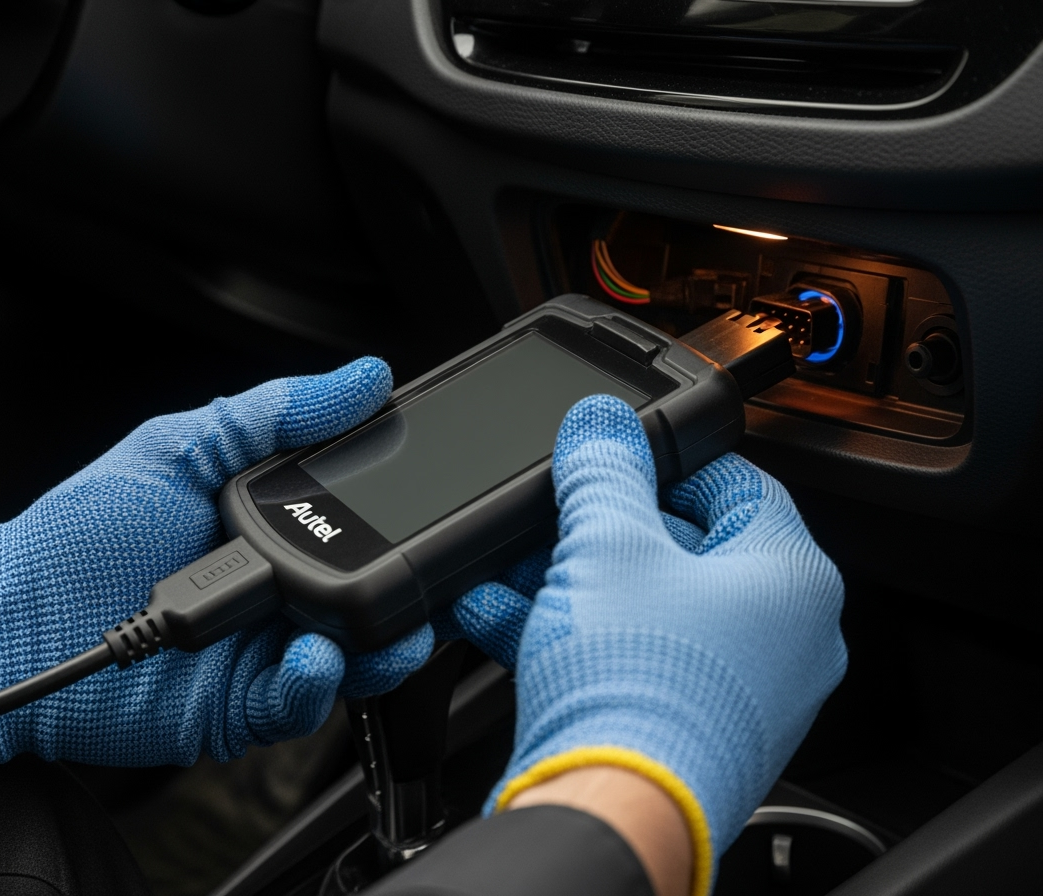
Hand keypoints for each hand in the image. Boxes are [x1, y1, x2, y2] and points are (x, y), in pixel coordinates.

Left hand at [0, 359, 445, 774]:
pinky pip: (303, 703)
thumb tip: (363, 376)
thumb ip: (274, 414)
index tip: (441, 506)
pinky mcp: (244, 708)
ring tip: (383, 628)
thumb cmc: (81, 533)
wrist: (9, 618)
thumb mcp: (181, 447)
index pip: (363, 522)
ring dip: (381, 644)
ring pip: (355, 656)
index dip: (407, 520)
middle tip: (436, 584)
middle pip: (372, 594)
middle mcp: (279, 589)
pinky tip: (313, 657)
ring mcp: (265, 651)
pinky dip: (319, 685)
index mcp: (274, 526)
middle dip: (413, 594)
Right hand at [489, 395, 846, 895]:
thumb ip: (603, 468)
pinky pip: (629, 660)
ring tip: (507, 568)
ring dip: (571, 582)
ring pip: (645, 608)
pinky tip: (502, 617)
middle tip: (551, 515)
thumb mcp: (605, 545)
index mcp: (790, 581)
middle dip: (597, 529)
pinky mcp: (684, 732)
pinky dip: (572, 634)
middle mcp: (779, 641)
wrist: (609, 816)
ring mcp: (735, 694)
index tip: (620, 452)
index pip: (739, 485)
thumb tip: (602, 423)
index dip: (669, 460)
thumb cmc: (637, 693)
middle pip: (683, 550)